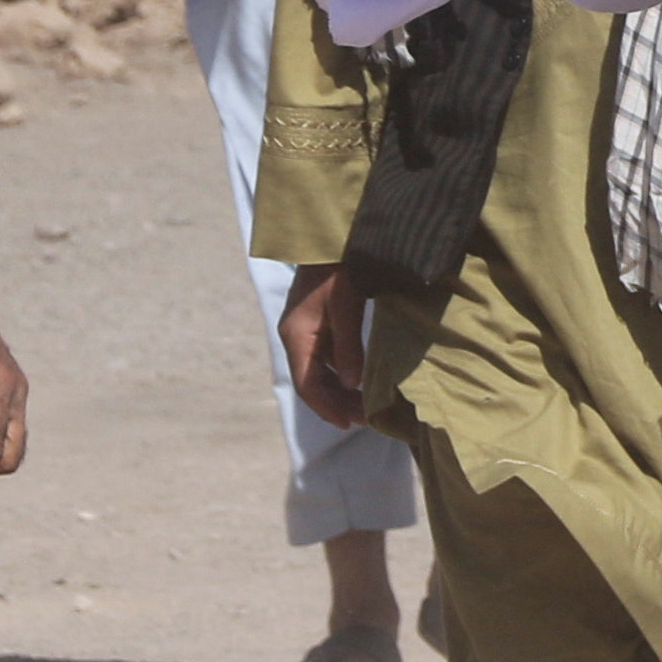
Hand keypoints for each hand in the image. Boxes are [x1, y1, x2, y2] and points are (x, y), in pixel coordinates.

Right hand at [280, 263, 368, 431]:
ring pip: (318, 372)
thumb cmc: (338, 268)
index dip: (326, 407)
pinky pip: (325, 358)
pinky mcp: (316, 324)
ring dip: (339, 391)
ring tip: (365, 406)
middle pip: (311, 381)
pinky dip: (341, 373)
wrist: (332, 238)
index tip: (348, 423)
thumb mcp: (346, 307)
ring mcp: (304, 331)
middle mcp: (295, 337)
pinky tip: (360, 380)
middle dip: (336, 403)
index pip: (307, 384)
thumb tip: (352, 384)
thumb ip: (348, 347)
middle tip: (365, 419)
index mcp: (296, 336)